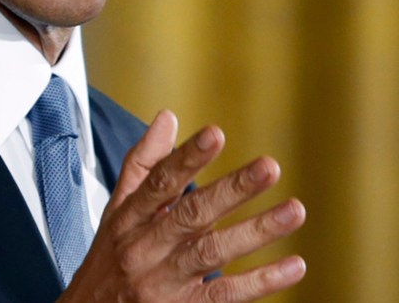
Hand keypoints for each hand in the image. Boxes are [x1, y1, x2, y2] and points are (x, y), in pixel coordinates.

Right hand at [57, 111, 305, 301]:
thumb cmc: (108, 260)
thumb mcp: (116, 211)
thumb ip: (143, 164)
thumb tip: (168, 117)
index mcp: (128, 218)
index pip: (158, 182)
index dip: (186, 158)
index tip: (215, 134)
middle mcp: (144, 248)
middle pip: (190, 214)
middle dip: (231, 190)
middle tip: (269, 167)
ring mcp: (162, 283)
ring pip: (212, 253)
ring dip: (255, 232)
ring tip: (294, 211)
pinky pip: (224, 295)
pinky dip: (260, 282)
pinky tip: (293, 266)